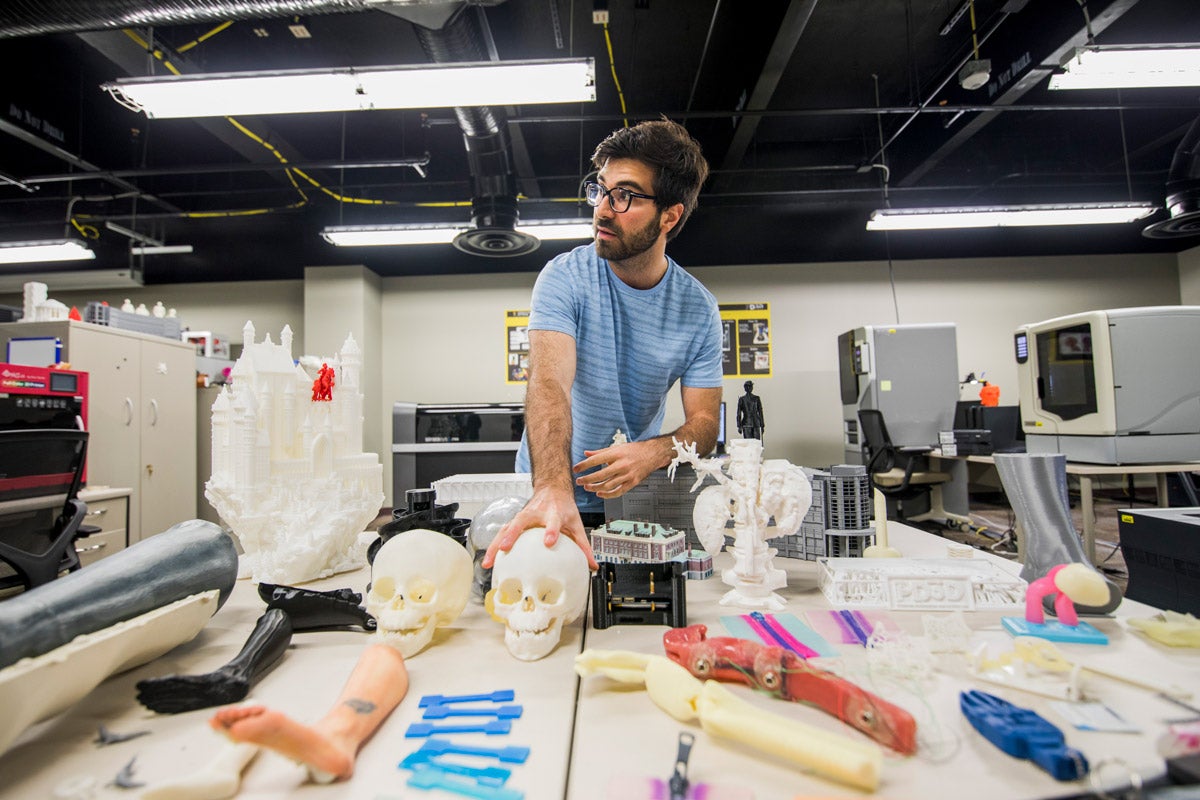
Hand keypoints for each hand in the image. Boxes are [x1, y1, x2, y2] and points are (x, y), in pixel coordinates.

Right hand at [481, 486, 597, 569]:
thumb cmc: (564, 507)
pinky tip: (489, 560)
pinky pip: (502, 533)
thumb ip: (584, 546)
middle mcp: (536, 513)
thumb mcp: (576, 524)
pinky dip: (494, 546)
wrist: (553, 489)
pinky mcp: (515, 520)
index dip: (551, 530)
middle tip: (506, 547)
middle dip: (512, 534)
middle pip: (521, 522)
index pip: (553, 521)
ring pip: (506, 528)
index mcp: (554, 513)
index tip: (549, 541)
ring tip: (489, 562)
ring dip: (496, 544)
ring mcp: (523, 516)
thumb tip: (592, 566)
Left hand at [573, 439, 664, 499]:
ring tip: (587, 487)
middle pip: (600, 475)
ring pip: (607, 485)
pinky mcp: (632, 483)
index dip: (584, 465)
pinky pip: (618, 492)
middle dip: (587, 479)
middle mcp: (622, 465)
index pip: (595, 460)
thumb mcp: (616, 447)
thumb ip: (600, 452)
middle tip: (579, 481)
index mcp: (616, 454)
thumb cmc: (634, 450)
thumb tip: (586, 453)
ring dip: (595, 488)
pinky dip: (607, 495)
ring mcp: (628, 475)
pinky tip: (599, 493)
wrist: (653, 454)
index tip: (575, 469)